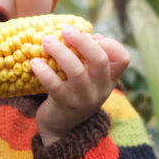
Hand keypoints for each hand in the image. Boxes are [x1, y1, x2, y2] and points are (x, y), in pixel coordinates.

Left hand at [30, 25, 129, 145]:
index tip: (93, 36)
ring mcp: (83, 98)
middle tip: (65, 29)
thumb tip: (87, 33)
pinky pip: (54, 85)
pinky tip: (35, 62)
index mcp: (109, 79)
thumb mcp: (88, 78)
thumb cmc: (74, 93)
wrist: (62, 129)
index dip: (110, 44)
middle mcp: (100, 89)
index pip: (123, 58)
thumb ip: (88, 57)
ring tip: (46, 40)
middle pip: (100, 60)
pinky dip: (44, 71)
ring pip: (76, 71)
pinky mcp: (64, 104)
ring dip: (60, 52)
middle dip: (82, 40)